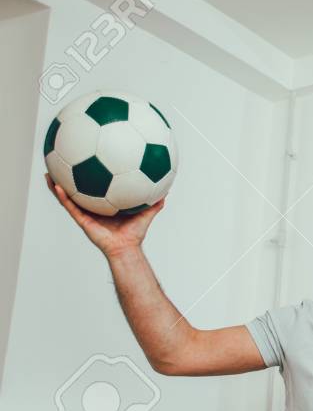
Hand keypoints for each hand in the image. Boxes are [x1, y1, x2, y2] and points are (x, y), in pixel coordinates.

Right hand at [47, 173, 162, 257]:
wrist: (126, 249)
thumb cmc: (135, 234)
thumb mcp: (146, 213)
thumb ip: (155, 202)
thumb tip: (167, 190)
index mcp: (105, 205)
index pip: (95, 188)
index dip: (89, 177)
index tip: (86, 161)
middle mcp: (93, 208)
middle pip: (78, 189)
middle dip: (69, 177)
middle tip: (62, 162)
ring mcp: (86, 214)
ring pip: (68, 197)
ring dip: (57, 185)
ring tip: (49, 172)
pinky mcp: (82, 220)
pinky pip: (70, 207)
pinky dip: (63, 196)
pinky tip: (57, 185)